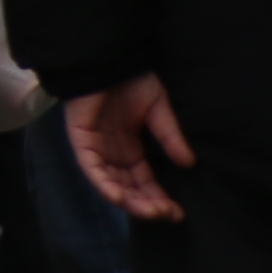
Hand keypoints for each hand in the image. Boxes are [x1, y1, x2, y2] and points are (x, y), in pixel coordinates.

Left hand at [67, 75, 195, 223]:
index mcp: (132, 147)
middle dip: (146, 204)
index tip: (178, 213)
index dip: (160, 198)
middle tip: (165, 214)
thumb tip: (189, 163)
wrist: (108, 58)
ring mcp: (97, 148)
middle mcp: (114, 152)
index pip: (146, 182)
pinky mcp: (81, 140)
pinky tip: (119, 197)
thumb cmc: (133, 79)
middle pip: (129, 188)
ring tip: (150, 211)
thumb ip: (170, 135)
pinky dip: (103, 183)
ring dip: (129, 200)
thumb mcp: (159, 109)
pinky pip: (90, 168)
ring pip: (111, 183)